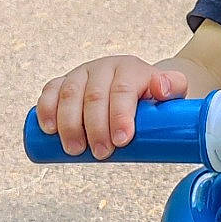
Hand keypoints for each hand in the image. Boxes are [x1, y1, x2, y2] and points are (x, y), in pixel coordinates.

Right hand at [34, 55, 188, 158]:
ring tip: (75, 150)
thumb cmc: (152, 96)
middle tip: (101, 153)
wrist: (137, 86)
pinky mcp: (64, 82)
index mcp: (130, 68)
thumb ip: (173, 87)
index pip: (123, 89)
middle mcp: (104, 68)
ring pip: (70, 94)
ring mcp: (82, 74)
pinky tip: (48, 129)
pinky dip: (46, 109)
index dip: (120, 114)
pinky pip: (50, 91)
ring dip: (69, 124)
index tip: (122, 140)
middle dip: (95, 127)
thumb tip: (161, 88)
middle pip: (95, 95)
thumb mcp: (172, 91)